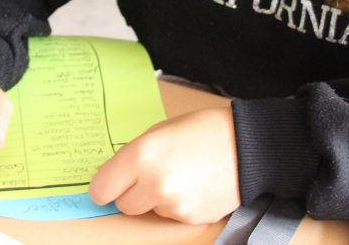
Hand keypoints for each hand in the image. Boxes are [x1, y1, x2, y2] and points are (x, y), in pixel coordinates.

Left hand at [88, 108, 240, 223]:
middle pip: (124, 204)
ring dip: (156, 198)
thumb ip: (134, 155)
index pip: (101, 189)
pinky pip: (171, 215)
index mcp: (141, 155)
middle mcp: (154, 184)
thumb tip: (117, 177)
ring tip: (181, 175)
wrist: (247, 146)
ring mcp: (173, 205)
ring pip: (149, 210)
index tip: (109, 184)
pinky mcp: (190, 218)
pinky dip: (177, 204)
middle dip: (132, 192)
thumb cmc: (203, 130)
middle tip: (149, 175)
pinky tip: (194, 185)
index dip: (105, 186)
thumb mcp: (160, 131)